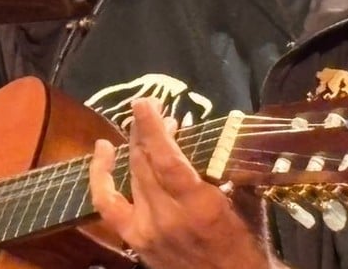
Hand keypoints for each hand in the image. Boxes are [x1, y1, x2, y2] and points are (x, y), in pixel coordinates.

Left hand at [89, 99, 272, 268]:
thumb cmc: (246, 244)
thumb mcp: (246, 204)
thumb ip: (228, 172)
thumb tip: (219, 137)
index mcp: (199, 207)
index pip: (167, 159)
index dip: (152, 128)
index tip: (144, 102)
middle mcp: (168, 217)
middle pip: (145, 162)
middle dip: (146, 130)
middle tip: (154, 108)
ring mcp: (146, 229)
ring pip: (131, 175)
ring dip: (135, 146)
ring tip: (141, 126)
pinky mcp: (134, 239)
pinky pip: (108, 202)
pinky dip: (100, 174)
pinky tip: (103, 150)